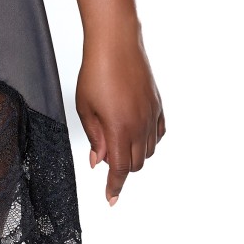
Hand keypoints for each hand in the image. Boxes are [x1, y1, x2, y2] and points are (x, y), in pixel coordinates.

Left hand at [75, 31, 165, 205]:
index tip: (111, 199)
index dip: (114, 187)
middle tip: (104, 157)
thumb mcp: (85, 107)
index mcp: (119, 129)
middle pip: (135, 164)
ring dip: (133, 155)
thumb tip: (98, 161)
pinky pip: (158, 134)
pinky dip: (148, 141)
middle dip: (120, 169)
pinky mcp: (158, 105)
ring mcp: (152, 115)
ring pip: (147, 151)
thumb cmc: (96, 71)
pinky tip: (136, 134)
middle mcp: (140, 125)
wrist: (116, 44)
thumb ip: (94, 138)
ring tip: (116, 141)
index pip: (119, 169)